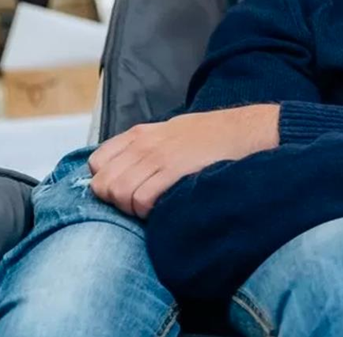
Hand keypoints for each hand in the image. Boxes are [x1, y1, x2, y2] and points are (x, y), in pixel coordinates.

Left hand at [88, 104, 278, 217]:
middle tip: (138, 205)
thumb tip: (125, 173)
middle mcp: (143, 144)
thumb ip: (144, 149)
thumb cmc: (211, 137)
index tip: (124, 191)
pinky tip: (164, 207)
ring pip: (118, 193)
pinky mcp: (173, 170)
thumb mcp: (170, 133)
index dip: (106, 182)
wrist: (245, 131)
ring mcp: (157, 156)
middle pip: (103, 183)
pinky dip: (147, 210)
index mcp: (139, 134)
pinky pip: (140, 199)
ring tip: (152, 208)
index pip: (97, 163)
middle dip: (115, 201)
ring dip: (131, 209)